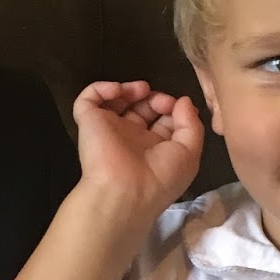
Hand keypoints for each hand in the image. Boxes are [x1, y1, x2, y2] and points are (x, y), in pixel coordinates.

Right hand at [72, 80, 202, 217]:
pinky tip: (116, 91)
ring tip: (140, 91)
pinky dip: (101, 88)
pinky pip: (88, 99)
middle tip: (158, 100)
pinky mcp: (89, 121)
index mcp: (155, 147)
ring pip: (117, 100)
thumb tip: (184, 101)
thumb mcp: (189, 153)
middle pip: (141, 107)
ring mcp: (110, 128)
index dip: (172, 108)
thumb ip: (191, 124)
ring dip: (130, 89)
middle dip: (153, 98)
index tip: (176, 106)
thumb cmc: (160, 176)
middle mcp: (132, 137)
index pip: (163, 119)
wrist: (125, 191)